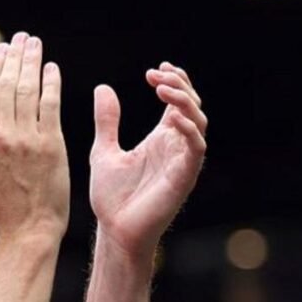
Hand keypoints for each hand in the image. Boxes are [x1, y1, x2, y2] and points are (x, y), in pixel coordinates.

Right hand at [0, 32, 69, 240]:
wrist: (29, 228)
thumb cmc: (1, 205)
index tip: (1, 50)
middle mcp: (1, 135)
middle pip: (6, 85)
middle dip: (13, 57)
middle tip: (20, 38)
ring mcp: (26, 138)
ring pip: (27, 89)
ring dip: (31, 62)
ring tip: (34, 44)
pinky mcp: (51, 144)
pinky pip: (50, 105)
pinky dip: (51, 83)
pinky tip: (52, 68)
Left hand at [89, 62, 206, 258]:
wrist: (114, 230)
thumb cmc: (112, 197)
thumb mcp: (104, 150)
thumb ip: (107, 121)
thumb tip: (102, 88)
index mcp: (161, 138)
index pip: (177, 102)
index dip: (173, 82)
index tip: (154, 70)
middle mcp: (176, 146)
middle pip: (192, 106)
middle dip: (179, 86)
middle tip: (156, 76)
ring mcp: (182, 160)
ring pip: (198, 121)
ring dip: (184, 101)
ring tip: (162, 90)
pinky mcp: (184, 176)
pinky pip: (196, 147)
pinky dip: (188, 128)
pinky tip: (170, 116)